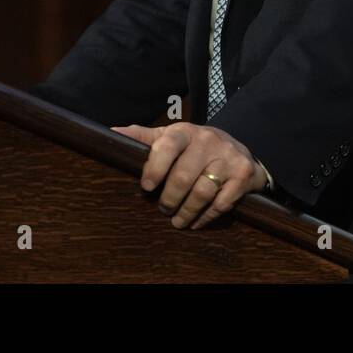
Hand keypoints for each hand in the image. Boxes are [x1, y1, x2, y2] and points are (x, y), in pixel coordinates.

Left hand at [110, 122, 268, 229]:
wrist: (239, 151)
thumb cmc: (194, 147)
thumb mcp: (170, 137)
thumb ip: (143, 137)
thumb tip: (110, 133)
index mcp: (185, 131)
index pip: (167, 145)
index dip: (155, 167)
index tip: (146, 187)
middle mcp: (208, 140)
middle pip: (184, 175)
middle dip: (169, 198)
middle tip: (162, 209)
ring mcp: (228, 157)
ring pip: (203, 191)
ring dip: (187, 212)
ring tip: (177, 221)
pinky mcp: (243, 175)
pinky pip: (223, 202)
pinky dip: (207, 216)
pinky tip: (197, 221)